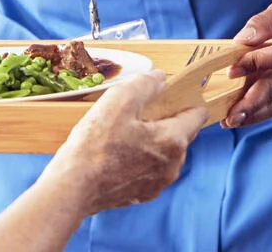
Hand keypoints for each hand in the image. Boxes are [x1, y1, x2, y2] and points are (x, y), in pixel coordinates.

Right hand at [43, 70, 206, 214]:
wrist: (74, 186)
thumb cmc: (95, 144)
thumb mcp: (119, 100)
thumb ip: (145, 84)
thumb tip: (160, 77)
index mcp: (172, 140)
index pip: (197, 116)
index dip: (186, 100)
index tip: (172, 94)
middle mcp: (172, 165)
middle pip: (181, 134)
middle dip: (166, 120)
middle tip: (139, 110)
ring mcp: (158, 183)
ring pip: (165, 152)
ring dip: (152, 140)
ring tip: (124, 131)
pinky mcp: (143, 194)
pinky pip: (150, 169)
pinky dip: (141, 158)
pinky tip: (118, 152)